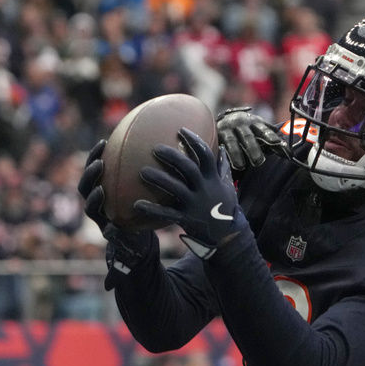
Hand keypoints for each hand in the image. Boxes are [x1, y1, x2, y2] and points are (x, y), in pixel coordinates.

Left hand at [77, 140, 155, 289]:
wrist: (133, 232)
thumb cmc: (135, 243)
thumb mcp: (130, 255)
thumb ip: (118, 269)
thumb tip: (107, 288)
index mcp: (101, 220)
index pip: (92, 208)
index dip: (94, 199)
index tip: (102, 193)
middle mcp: (97, 206)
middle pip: (86, 189)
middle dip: (91, 176)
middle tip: (101, 167)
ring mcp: (101, 192)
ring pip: (92, 174)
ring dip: (95, 159)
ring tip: (104, 145)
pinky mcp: (108, 182)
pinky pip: (107, 166)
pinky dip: (110, 154)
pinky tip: (120, 141)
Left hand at [135, 127, 245, 258]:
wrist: (227, 235)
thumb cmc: (224, 207)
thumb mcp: (227, 186)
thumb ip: (222, 168)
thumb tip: (222, 149)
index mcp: (213, 178)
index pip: (205, 154)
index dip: (193, 141)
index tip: (181, 130)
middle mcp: (204, 189)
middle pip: (188, 168)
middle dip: (172, 156)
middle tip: (155, 148)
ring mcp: (195, 204)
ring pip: (175, 188)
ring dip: (159, 179)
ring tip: (142, 172)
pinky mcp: (186, 218)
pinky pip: (167, 213)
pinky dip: (152, 209)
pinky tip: (137, 204)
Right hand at [216, 106, 287, 170]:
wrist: (213, 117)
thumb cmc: (242, 127)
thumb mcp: (255, 128)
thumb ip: (268, 137)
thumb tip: (286, 149)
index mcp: (254, 122)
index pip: (265, 131)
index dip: (272, 138)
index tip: (279, 145)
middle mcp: (241, 123)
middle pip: (248, 137)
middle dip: (253, 149)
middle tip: (259, 161)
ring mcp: (227, 128)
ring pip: (232, 142)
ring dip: (237, 154)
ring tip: (241, 166)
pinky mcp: (216, 134)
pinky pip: (220, 144)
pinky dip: (223, 153)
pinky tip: (226, 162)